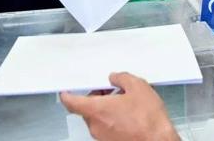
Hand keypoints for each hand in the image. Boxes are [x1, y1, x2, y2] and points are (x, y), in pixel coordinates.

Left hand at [60, 72, 178, 140]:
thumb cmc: (148, 120)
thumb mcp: (138, 87)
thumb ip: (122, 78)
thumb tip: (115, 77)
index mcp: (97, 110)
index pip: (71, 103)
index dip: (67, 95)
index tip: (66, 91)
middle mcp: (96, 125)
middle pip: (86, 109)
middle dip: (95, 97)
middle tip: (109, 89)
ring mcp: (103, 137)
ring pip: (97, 119)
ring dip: (104, 109)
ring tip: (124, 101)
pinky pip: (106, 127)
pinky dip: (111, 119)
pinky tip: (128, 114)